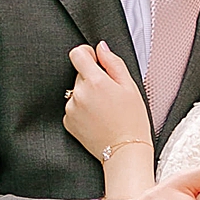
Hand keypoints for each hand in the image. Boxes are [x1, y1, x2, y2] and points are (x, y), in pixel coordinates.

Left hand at [63, 41, 152, 158]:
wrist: (125, 151)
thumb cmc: (132, 120)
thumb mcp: (130, 86)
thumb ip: (113, 62)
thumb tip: (100, 47)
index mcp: (95, 81)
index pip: (77, 54)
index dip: (87, 54)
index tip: (95, 61)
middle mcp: (79, 93)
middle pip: (79, 73)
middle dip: (92, 78)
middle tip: (109, 94)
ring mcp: (71, 108)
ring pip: (76, 91)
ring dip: (87, 95)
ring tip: (104, 109)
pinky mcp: (68, 122)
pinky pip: (73, 106)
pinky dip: (82, 109)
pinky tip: (97, 118)